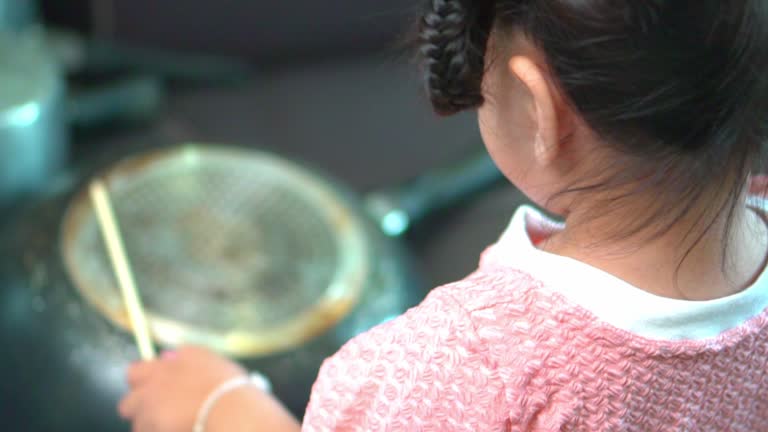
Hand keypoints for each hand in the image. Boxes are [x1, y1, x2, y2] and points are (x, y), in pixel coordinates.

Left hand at [118, 346, 248, 431]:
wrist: (231, 413)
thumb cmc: (225, 384)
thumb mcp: (206, 358)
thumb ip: (184, 356)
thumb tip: (168, 357)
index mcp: (159, 371)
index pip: (133, 372)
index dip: (143, 379)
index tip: (155, 383)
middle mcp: (148, 395)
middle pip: (127, 405)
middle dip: (140, 408)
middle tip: (161, 409)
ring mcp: (151, 420)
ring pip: (140, 426)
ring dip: (151, 426)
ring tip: (175, 424)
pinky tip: (183, 429)